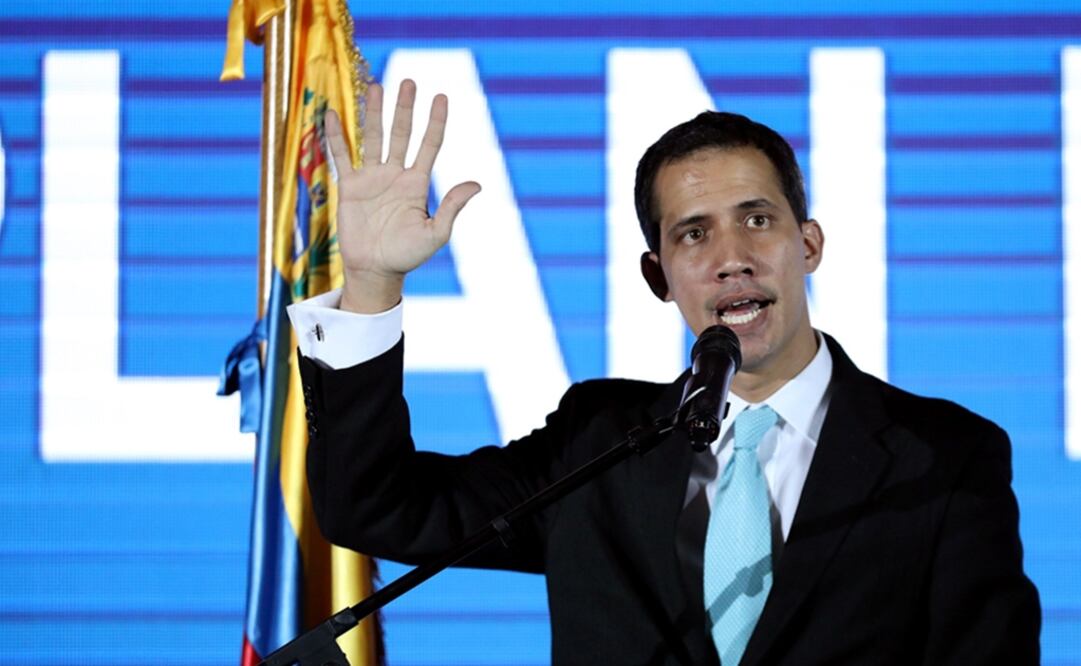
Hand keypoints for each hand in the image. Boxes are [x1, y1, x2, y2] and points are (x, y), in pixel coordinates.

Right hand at [325, 79, 480, 312]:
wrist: (375, 271)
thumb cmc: (407, 255)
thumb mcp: (435, 233)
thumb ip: (452, 207)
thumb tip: (476, 184)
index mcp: (417, 183)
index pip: (429, 145)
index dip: (435, 122)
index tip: (442, 97)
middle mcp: (395, 174)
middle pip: (401, 134)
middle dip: (405, 109)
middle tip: (409, 82)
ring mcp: (372, 178)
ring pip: (373, 138)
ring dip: (375, 113)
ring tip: (377, 87)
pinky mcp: (349, 187)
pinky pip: (341, 156)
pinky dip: (336, 136)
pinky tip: (333, 114)